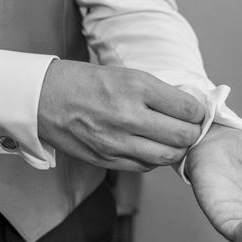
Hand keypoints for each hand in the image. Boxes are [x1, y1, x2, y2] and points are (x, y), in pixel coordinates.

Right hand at [37, 60, 204, 171]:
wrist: (44, 98)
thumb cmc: (86, 82)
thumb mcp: (126, 74)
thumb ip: (158, 93)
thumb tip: (189, 108)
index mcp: (136, 87)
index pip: (187, 108)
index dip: (198, 112)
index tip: (196, 111)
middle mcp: (128, 116)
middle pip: (182, 136)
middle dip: (193, 133)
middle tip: (190, 128)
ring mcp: (116, 142)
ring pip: (167, 157)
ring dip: (177, 149)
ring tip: (173, 140)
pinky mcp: (106, 159)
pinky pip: (145, 166)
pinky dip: (155, 159)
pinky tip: (151, 147)